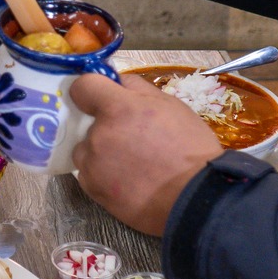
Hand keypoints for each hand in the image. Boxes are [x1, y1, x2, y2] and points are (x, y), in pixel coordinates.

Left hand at [69, 72, 221, 235]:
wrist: (194, 197)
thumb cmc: (190, 148)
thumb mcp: (171, 106)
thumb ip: (138, 89)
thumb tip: (116, 81)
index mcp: (117, 109)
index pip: (83, 87)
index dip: (93, 90)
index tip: (102, 98)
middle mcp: (98, 134)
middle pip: (89, 123)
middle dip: (107, 127)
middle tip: (135, 140)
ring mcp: (93, 164)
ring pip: (86, 150)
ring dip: (101, 152)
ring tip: (131, 164)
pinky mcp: (93, 189)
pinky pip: (89, 174)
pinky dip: (102, 175)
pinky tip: (127, 181)